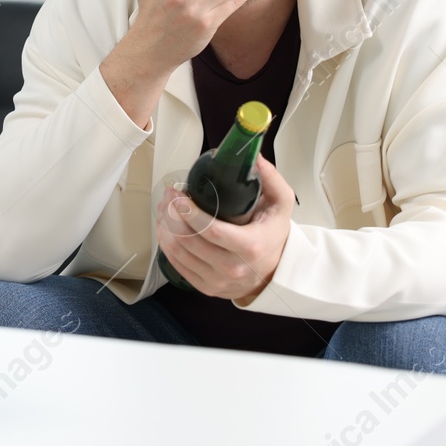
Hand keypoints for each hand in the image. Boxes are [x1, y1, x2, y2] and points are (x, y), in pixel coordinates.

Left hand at [154, 154, 293, 301]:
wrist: (275, 270)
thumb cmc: (273, 234)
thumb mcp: (281, 203)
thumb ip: (271, 178)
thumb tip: (254, 157)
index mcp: (251, 246)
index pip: (212, 231)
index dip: (190, 213)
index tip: (178, 196)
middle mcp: (233, 268)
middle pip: (190, 241)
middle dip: (172, 215)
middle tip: (168, 196)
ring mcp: (218, 281)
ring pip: (179, 253)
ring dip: (165, 227)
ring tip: (164, 208)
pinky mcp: (207, 288)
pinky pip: (178, 266)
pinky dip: (166, 245)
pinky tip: (165, 228)